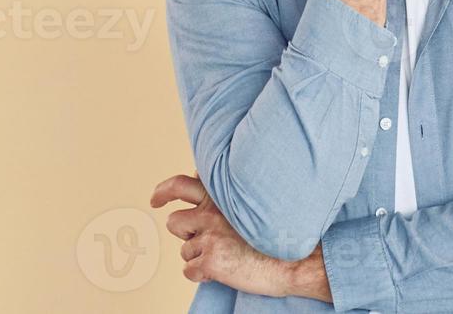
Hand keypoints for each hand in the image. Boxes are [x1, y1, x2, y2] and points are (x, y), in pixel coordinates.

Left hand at [150, 174, 305, 296]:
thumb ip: (227, 195)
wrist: (295, 259)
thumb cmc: (277, 233)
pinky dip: (202, 275)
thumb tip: (203, 178)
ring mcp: (209, 236)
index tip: (160, 196)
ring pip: (185, 249)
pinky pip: (190, 271)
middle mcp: (211, 212)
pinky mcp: (209, 260)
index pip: (183, 185)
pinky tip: (222, 270)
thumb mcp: (252, 203)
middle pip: (174, 218)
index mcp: (222, 197)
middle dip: (169, 219)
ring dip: (198, 254)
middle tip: (157, 206)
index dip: (168, 190)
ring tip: (224, 254)